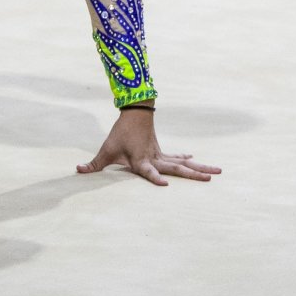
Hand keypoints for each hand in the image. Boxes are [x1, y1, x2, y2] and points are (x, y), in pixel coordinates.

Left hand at [77, 107, 221, 186]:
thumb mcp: (106, 149)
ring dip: (200, 168)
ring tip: (218, 172)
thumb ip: (94, 164)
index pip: (149, 172)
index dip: (155, 179)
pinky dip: (187, 161)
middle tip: (211, 179)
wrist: (134, 111)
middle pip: (177, 169)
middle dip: (194, 175)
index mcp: (141, 161)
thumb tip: (77, 171)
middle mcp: (154, 159)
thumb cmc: (120, 133)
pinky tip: (197, 162)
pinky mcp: (162, 152)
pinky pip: (177, 159)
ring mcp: (161, 155)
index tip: (166, 184)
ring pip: (183, 164)